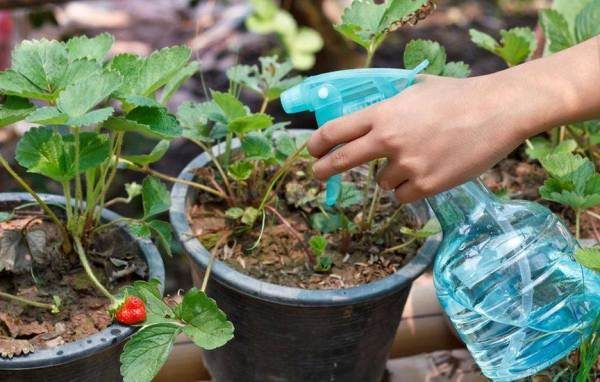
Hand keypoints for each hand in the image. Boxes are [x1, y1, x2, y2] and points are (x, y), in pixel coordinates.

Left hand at [306, 74, 526, 202]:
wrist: (499, 110)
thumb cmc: (459, 96)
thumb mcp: (416, 90)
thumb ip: (389, 104)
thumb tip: (369, 116)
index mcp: (383, 113)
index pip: (335, 131)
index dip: (318, 143)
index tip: (313, 151)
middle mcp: (388, 139)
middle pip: (342, 161)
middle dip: (325, 170)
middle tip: (318, 174)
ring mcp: (407, 164)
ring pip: (382, 182)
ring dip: (392, 175)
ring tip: (421, 158)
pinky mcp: (427, 185)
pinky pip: (402, 195)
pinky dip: (410, 189)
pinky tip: (429, 173)